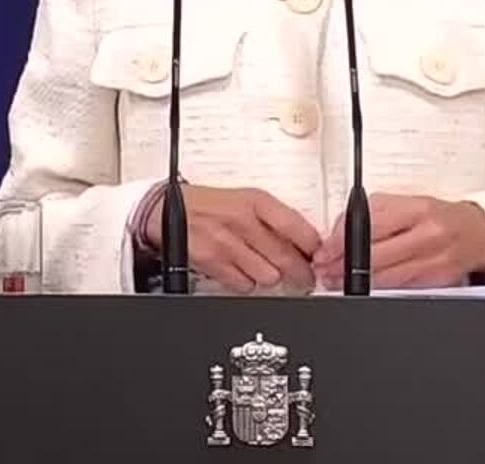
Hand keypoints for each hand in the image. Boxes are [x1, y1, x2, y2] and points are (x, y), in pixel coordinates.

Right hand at [142, 185, 319, 293]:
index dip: (313, 248)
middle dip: (300, 273)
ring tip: (268, 271)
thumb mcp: (245, 200)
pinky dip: (247, 283)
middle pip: (286, 257)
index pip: (298, 228)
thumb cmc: (208, 205)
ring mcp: (227, 243)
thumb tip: (303, 241)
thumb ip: (274, 219)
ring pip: (268, 276)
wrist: (166, 209)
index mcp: (256, 201)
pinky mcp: (213, 262)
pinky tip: (243, 272)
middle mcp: (243, 220)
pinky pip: (244, 285)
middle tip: (305, 278)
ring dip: (271, 278)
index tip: (318, 256)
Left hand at [312, 193, 484, 290]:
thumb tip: (340, 230)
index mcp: (417, 209)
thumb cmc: (438, 217)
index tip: (326, 251)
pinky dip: (379, 289)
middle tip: (324, 270)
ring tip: (336, 282)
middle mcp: (428, 235)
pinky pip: (402, 288)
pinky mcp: (438, 281)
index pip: (371, 226)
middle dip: (344, 267)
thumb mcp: (408, 203)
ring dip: (356, 283)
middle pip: (377, 256)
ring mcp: (434, 261)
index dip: (343, 242)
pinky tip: (364, 289)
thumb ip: (374, 213)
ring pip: (387, 277)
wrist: (477, 232)